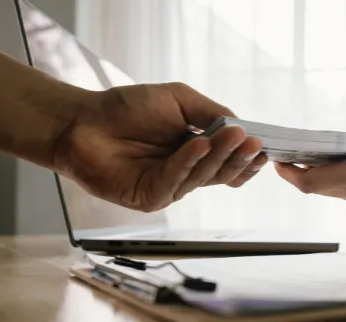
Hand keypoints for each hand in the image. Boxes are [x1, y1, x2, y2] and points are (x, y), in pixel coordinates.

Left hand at [53, 83, 266, 211]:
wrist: (83, 120)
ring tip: (233, 137)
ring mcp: (169, 187)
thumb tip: (241, 126)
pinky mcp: (150, 197)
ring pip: (202, 177)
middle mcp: (186, 172)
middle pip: (221, 172)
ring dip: (218, 156)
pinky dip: (187, 162)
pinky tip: (198, 144)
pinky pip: (175, 181)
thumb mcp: (179, 100)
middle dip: (239, 157)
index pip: (228, 162)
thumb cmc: (127, 108)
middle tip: (254, 143)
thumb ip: (211, 113)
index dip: (245, 158)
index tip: (262, 146)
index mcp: (195, 152)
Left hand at [274, 113, 345, 212]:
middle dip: (298, 172)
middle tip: (286, 153)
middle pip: (318, 188)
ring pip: (333, 190)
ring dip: (317, 175)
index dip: (289, 173)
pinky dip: (335, 176)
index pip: (312, 182)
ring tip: (307, 154)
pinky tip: (337, 160)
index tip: (277, 159)